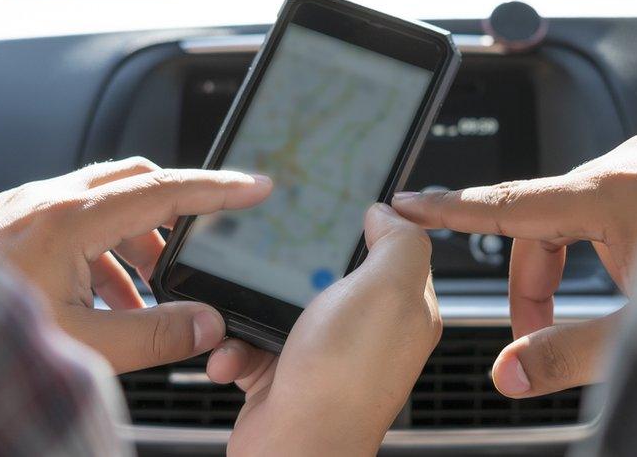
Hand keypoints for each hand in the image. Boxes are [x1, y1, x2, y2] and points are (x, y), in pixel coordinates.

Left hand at [0, 157, 271, 372]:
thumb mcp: (81, 345)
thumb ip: (154, 334)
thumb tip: (208, 325)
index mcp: (69, 220)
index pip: (165, 190)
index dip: (218, 189)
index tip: (255, 186)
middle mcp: (46, 202)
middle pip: (136, 180)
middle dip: (178, 210)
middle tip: (204, 242)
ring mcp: (23, 210)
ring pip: (104, 201)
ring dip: (137, 238)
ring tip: (149, 293)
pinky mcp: (8, 227)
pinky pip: (72, 220)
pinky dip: (103, 248)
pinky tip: (105, 298)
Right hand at [206, 204, 440, 456]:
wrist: (294, 450)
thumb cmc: (343, 377)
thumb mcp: (388, 287)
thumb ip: (399, 241)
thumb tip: (387, 213)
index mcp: (403, 307)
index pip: (393, 249)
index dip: (368, 224)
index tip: (335, 205)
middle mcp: (368, 332)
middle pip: (330, 273)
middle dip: (293, 269)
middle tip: (274, 263)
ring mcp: (326, 355)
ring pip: (283, 306)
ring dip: (253, 310)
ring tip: (244, 317)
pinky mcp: (286, 375)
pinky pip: (254, 344)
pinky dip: (237, 349)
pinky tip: (233, 358)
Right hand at [391, 132, 636, 397]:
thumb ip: (571, 353)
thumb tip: (510, 373)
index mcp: (611, 190)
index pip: (507, 201)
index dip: (450, 208)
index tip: (405, 203)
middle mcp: (628, 163)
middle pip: (542, 219)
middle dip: (532, 280)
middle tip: (537, 337)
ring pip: (578, 212)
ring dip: (571, 265)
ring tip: (602, 312)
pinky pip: (612, 202)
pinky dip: (601, 244)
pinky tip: (632, 274)